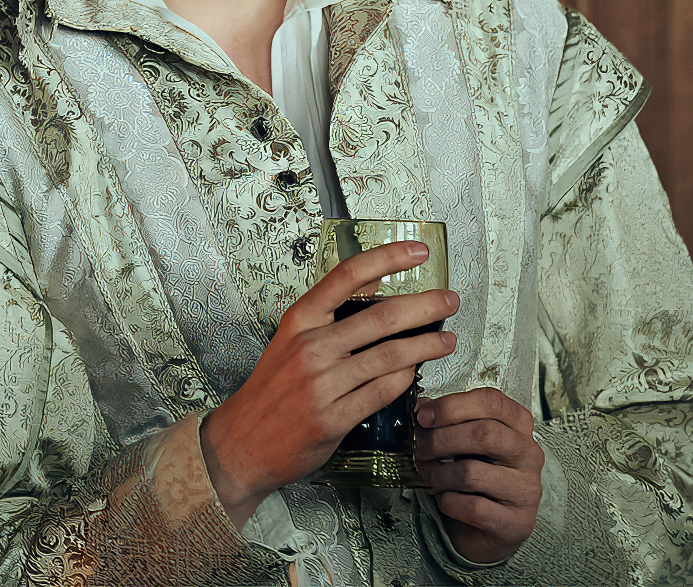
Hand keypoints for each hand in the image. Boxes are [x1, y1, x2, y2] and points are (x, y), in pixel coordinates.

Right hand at [200, 240, 458, 526]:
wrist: (242, 442)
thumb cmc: (271, 389)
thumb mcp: (289, 341)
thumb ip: (327, 320)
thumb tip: (379, 296)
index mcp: (299, 319)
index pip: (347, 276)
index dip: (387, 258)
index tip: (418, 251)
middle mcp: (311, 346)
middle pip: (381, 316)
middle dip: (425, 306)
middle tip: (450, 301)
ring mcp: (322, 383)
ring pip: (390, 356)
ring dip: (426, 346)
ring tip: (447, 341)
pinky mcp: (333, 418)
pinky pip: (382, 392)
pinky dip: (405, 380)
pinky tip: (415, 373)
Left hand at [413, 387, 543, 563]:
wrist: (483, 529)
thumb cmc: (473, 478)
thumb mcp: (462, 443)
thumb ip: (447, 422)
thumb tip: (422, 408)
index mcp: (518, 426)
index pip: (492, 402)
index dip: (452, 406)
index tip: (423, 416)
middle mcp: (529, 454)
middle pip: (484, 434)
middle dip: (441, 440)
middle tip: (419, 449)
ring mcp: (527, 490)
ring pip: (473, 473)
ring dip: (439, 474)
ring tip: (427, 477)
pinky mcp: (518, 522)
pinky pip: (473, 507)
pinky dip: (449, 503)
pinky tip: (445, 500)